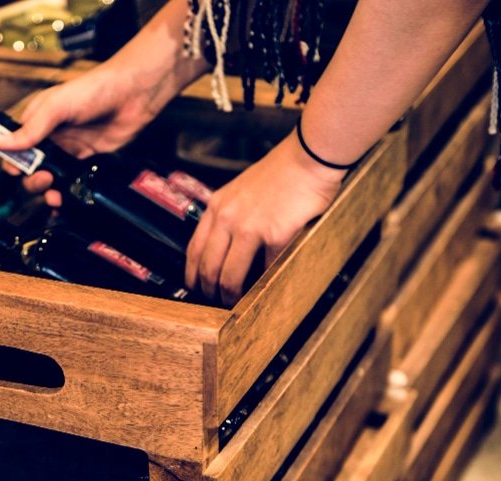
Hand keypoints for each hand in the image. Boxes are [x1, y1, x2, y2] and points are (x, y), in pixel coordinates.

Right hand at [0, 66, 170, 205]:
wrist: (133, 95)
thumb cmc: (93, 90)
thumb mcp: (56, 107)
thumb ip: (30, 129)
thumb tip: (0, 143)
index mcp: (36, 121)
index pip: (14, 147)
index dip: (13, 162)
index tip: (17, 171)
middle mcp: (50, 138)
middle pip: (30, 168)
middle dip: (32, 180)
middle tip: (45, 178)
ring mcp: (68, 151)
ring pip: (50, 179)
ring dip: (47, 191)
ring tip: (54, 194)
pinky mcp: (86, 161)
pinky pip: (71, 183)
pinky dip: (65, 195)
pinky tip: (64, 202)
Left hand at [185, 130, 345, 305]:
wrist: (308, 157)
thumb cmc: (282, 173)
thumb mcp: (240, 191)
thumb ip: (229, 216)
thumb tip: (225, 249)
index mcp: (217, 206)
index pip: (194, 249)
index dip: (192, 275)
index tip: (195, 287)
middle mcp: (227, 217)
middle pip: (208, 267)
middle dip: (210, 292)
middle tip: (214, 303)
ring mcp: (249, 227)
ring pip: (230, 275)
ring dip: (231, 295)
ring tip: (235, 302)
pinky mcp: (275, 235)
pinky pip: (265, 268)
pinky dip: (263, 282)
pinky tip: (263, 287)